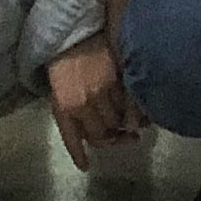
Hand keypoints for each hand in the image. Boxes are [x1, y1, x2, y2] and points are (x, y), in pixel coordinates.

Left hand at [42, 39, 139, 165]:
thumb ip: (72, 115)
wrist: (75, 35)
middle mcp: (83, 104)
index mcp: (64, 108)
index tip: (86, 166)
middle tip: (124, 138)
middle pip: (101, 134)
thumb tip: (90, 136)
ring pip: (118, 120)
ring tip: (133, 124)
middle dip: (111, 139)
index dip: (80, 155)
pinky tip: (140, 111)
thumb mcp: (60, 93)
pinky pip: (129, 103)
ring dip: (125, 124)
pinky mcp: (118, 79)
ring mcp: (102, 92)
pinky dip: (135, 110)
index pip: (72, 140)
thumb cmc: (64, 65)